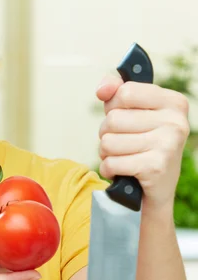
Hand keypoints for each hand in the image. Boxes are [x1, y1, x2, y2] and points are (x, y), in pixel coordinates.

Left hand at [96, 75, 189, 208]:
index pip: (124, 92)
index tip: (124, 116)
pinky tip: (123, 172)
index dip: (113, 106)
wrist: (154, 191)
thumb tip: (103, 89)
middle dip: (108, 133)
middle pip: (113, 119)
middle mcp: (176, 121)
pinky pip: (110, 162)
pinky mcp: (155, 167)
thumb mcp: (132, 112)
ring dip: (106, 153)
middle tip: (124, 144)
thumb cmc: (139, 145)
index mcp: (173, 102)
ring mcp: (168, 144)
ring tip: (124, 157)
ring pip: (107, 141)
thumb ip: (116, 91)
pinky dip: (109, 169)